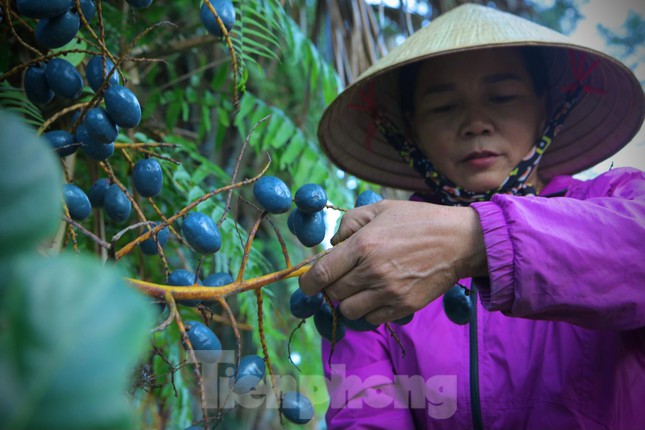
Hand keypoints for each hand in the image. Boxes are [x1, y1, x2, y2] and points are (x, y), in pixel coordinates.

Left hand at [298, 200, 487, 323]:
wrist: (459, 241)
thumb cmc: (418, 221)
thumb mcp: (380, 208)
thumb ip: (349, 223)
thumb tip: (332, 245)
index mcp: (363, 245)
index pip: (320, 274)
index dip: (307, 282)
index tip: (307, 283)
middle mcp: (372, 272)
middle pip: (332, 294)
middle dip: (331, 287)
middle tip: (343, 277)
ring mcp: (389, 293)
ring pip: (349, 311)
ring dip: (349, 301)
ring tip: (360, 288)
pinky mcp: (403, 307)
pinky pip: (371, 319)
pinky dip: (369, 311)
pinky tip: (378, 295)